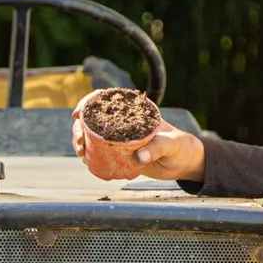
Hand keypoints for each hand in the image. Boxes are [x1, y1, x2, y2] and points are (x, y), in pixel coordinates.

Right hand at [71, 95, 205, 182]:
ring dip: (81, 141)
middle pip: (94, 118)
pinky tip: (85, 160)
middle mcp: (124, 121)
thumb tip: (139, 157)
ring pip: (93, 134)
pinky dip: (89, 154)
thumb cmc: (181, 147)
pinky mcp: (119, 153)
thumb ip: (157, 147)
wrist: (184, 163)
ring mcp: (120, 137)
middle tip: (79, 141)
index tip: (78, 113)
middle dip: (80, 127)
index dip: (88, 103)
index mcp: (134, 110)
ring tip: (80, 152)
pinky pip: (99, 151)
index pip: (106, 100)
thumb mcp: (171, 144)